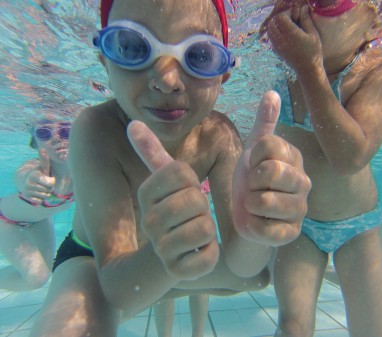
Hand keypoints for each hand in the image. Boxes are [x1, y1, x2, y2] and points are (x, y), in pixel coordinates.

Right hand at [18, 149, 55, 203]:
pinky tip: (38, 192)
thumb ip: (44, 159)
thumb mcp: (42, 166)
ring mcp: (28, 192)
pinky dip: (42, 198)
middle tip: (45, 182)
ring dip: (46, 192)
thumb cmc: (38, 172)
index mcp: (34, 175)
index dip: (52, 181)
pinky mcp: (28, 198)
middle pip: (50, 189)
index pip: (50, 183)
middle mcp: (29, 184)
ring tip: (42, 187)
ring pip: (46, 196)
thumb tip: (43, 148)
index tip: (49, 178)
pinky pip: (41, 201)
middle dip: (50, 187)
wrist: (24, 180)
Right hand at [127, 121, 219, 280]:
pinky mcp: (178, 271)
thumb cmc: (175, 209)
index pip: (182, 173)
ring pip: (206, 227)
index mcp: (147, 193)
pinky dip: (210, 253)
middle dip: (203, 206)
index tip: (184, 189)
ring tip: (194, 233)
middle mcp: (149, 221)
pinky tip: (197, 252)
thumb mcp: (166, 180)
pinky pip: (208, 256)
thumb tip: (133, 123)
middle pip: (196, 199)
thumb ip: (151, 151)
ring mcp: (161, 248)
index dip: (192, 180)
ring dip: (207, 229)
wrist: (170, 252)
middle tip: (193, 214)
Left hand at [232, 91, 310, 245]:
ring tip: (256, 206)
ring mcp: (300, 209)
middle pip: (269, 171)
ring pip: (264, 201)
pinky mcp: (291, 234)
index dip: (252, 158)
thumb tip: (272, 92)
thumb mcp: (253, 151)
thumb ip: (264, 124)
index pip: (267, 146)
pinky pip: (266, 229)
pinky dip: (253, 226)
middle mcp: (304, 182)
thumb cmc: (252, 180)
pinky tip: (257, 222)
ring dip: (250, 204)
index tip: (254, 166)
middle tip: (254, 188)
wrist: (247, 215)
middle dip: (251, 182)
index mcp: (294, 158)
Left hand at [265, 4, 322, 74]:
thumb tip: (303, 8)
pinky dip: (274, 33)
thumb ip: (306, 19)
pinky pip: (270, 38)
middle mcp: (281, 40)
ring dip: (276, 25)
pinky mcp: (276, 51)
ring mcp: (277, 46)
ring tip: (286, 26)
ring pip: (269, 30)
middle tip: (289, 20)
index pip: (280, 17)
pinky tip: (284, 34)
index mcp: (291, 34)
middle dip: (280, 18)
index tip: (294, 14)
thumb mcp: (313, 34)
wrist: (307, 69)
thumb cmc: (313, 51)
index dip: (286, 13)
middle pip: (272, 23)